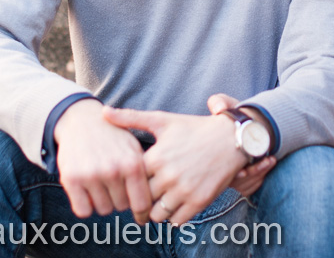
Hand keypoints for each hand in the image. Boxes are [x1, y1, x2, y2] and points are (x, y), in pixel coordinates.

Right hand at [53, 98, 152, 222]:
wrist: (82, 120)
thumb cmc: (113, 137)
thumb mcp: (134, 148)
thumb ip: (144, 175)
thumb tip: (154, 207)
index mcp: (133, 163)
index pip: (142, 204)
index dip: (143, 214)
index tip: (142, 217)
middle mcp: (113, 170)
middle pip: (122, 207)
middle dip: (120, 199)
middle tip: (115, 185)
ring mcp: (91, 175)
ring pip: (103, 209)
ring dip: (103, 201)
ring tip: (102, 184)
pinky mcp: (71, 179)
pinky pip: (83, 210)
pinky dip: (85, 205)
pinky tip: (88, 191)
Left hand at [103, 105, 246, 224]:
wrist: (230, 138)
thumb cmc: (193, 128)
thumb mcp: (162, 120)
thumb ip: (130, 118)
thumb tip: (103, 112)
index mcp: (156, 158)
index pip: (130, 182)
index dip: (130, 182)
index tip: (133, 180)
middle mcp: (168, 176)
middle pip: (142, 200)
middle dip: (142, 199)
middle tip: (146, 194)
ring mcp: (184, 191)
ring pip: (157, 215)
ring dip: (157, 210)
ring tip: (161, 199)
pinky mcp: (199, 201)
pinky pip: (177, 221)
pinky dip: (174, 216)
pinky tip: (176, 203)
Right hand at [206, 93, 276, 196]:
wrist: (248, 123)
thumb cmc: (235, 116)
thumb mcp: (228, 105)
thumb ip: (220, 101)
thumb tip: (218, 108)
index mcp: (213, 154)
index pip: (217, 172)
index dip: (231, 175)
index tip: (243, 170)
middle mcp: (218, 168)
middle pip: (234, 182)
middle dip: (252, 174)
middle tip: (267, 160)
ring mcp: (230, 177)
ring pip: (244, 186)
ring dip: (260, 174)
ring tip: (271, 159)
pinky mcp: (241, 181)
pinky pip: (250, 188)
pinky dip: (260, 178)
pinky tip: (268, 164)